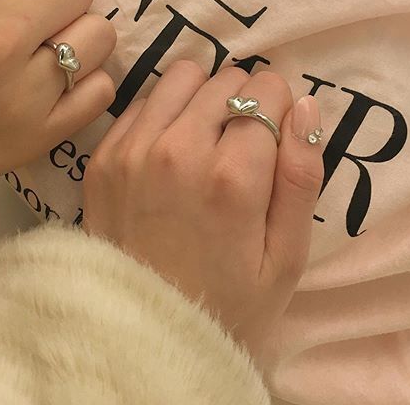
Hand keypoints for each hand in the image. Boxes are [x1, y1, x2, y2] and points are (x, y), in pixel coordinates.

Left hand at [83, 61, 322, 369]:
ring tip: (209, 137)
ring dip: (204, 96)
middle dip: (245, 100)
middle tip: (244, 144)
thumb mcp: (286, 256)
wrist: (140, 334)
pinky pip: (143, 101)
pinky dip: (165, 111)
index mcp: (232, 177)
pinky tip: (172, 147)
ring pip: (182, 76)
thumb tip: (306, 106)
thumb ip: (301, 176)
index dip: (279, 107)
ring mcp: (132, 150)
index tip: (275, 134)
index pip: (266, 91)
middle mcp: (177, 150)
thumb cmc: (227, 303)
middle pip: (226, 79)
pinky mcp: (104, 156)